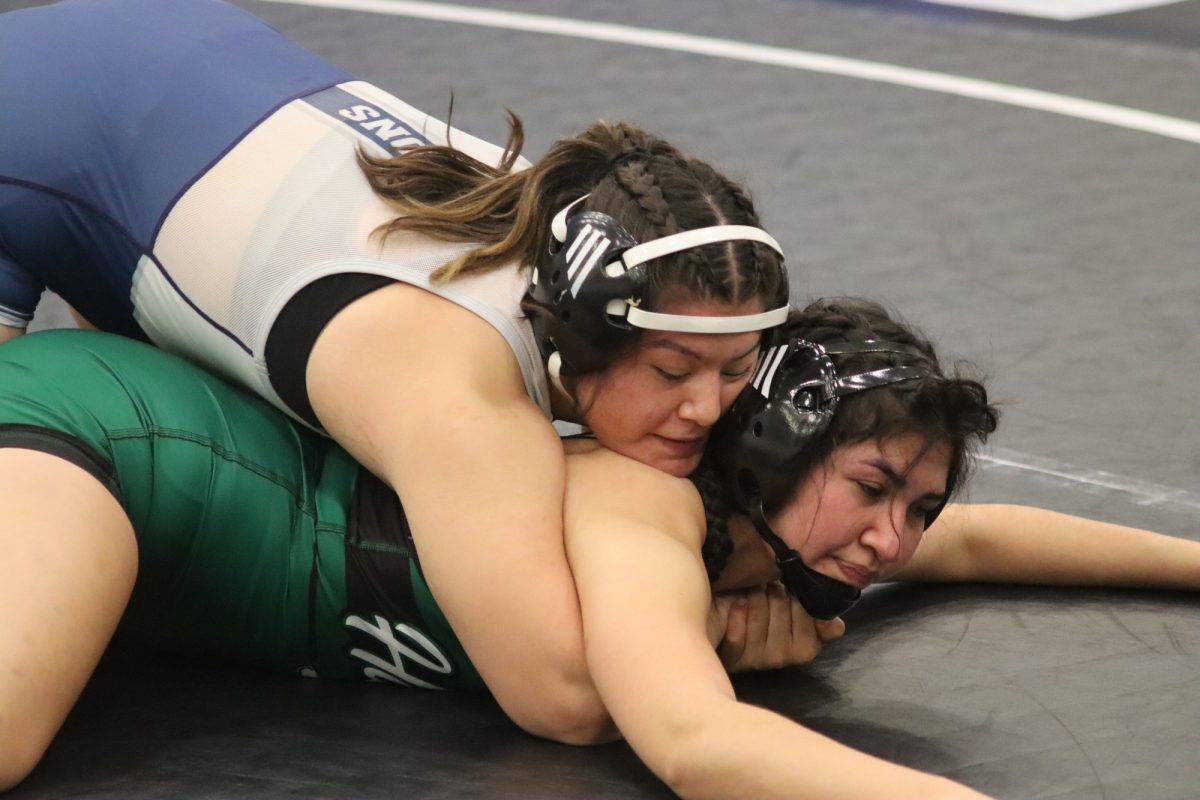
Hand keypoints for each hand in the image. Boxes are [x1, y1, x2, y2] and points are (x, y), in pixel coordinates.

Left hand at [708, 583, 844, 671]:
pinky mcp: (734, 659)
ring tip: (749, 596)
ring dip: (754, 599)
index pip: (811, 622)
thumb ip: (817, 614)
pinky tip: (736, 605)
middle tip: (766, 591)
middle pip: (784, 612)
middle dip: (774, 595)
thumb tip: (835, 625)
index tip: (791, 593)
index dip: (798, 602)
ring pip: (761, 618)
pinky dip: (737, 615)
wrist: (718, 608)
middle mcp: (782, 657)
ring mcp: (757, 660)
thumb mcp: (791, 604)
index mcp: (802, 645)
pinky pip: (739, 637)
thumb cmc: (758, 602)